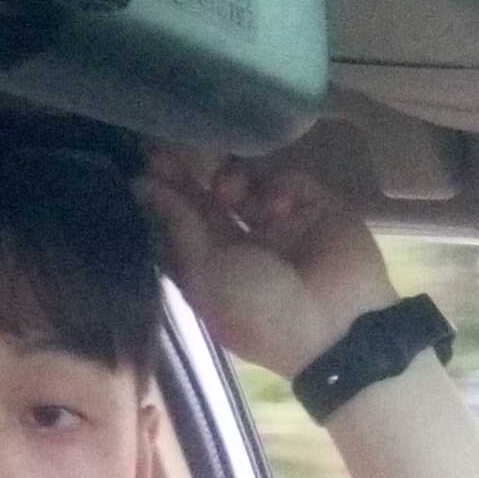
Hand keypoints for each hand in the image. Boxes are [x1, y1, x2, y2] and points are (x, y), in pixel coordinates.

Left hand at [133, 149, 399, 379]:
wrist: (337, 326)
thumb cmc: (259, 312)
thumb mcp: (207, 276)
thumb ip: (178, 227)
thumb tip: (141, 187)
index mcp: (210, 272)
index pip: (179, 227)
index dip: (162, 198)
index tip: (144, 166)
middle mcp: (240, 247)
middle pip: (205, 201)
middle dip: (186, 179)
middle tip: (164, 152)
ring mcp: (278, 226)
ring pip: (246, 184)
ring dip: (232, 181)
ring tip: (231, 191)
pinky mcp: (314, 208)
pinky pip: (288, 180)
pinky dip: (280, 186)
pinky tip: (280, 206)